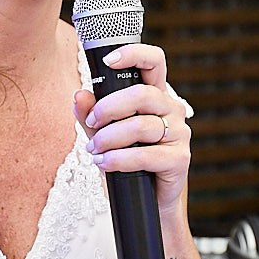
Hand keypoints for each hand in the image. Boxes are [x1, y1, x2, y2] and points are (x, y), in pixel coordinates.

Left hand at [75, 43, 191, 217]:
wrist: (149, 204)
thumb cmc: (128, 164)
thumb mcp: (103, 137)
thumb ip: (91, 117)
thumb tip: (79, 96)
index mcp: (155, 96)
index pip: (154, 62)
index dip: (134, 54)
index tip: (108, 61)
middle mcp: (171, 109)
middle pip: (142, 94)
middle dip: (109, 108)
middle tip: (91, 123)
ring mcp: (179, 134)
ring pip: (141, 126)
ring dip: (110, 138)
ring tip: (94, 151)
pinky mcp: (179, 159)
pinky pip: (147, 154)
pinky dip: (119, 159)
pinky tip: (105, 163)